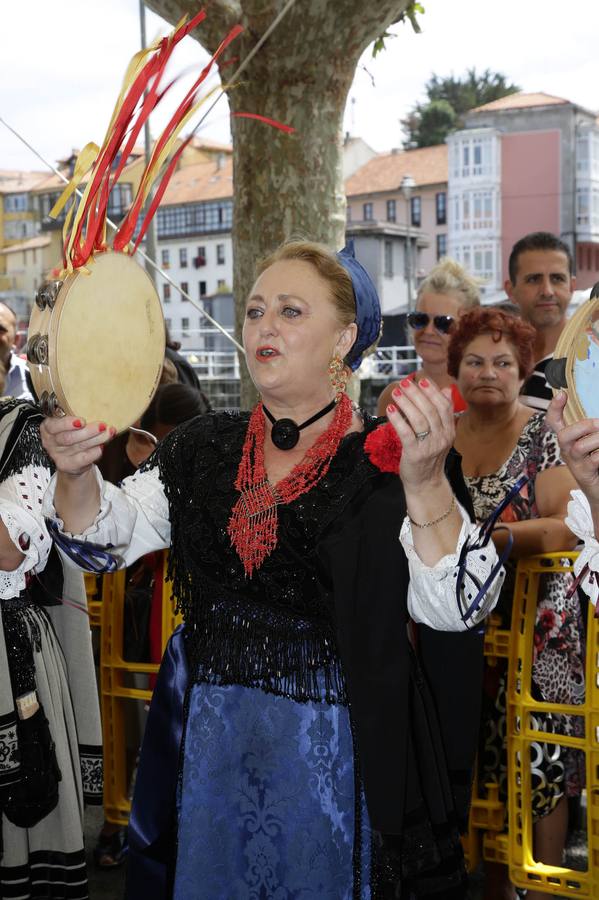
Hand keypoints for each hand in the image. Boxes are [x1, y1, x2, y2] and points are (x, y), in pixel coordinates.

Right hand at [41, 416, 114, 477]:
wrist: (73, 459)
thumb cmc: (72, 434)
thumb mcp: (68, 423)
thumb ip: (76, 414)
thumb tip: (98, 406)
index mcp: (48, 427)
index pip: (53, 425)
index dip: (67, 424)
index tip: (82, 421)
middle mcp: (50, 442)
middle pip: (68, 438)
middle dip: (88, 431)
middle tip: (102, 426)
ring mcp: (57, 455)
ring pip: (78, 446)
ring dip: (96, 439)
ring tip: (108, 433)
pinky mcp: (66, 465)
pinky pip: (83, 459)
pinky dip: (94, 452)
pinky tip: (102, 446)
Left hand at [386, 377, 454, 490]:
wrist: (425, 483)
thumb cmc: (430, 455)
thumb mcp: (440, 434)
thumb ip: (443, 412)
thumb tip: (446, 389)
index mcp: (449, 431)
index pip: (444, 406)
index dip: (432, 392)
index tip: (421, 380)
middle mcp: (442, 438)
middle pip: (430, 411)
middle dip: (417, 394)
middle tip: (405, 382)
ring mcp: (429, 446)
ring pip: (419, 420)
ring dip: (406, 404)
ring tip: (396, 393)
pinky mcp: (415, 454)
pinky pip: (406, 433)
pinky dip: (398, 420)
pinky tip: (390, 409)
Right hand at [546, 390, 598, 504]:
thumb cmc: (597, 462)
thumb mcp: (592, 443)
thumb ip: (592, 431)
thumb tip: (598, 421)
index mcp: (569, 439)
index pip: (553, 422)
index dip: (554, 408)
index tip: (561, 394)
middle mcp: (567, 450)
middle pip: (563, 435)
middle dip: (583, 426)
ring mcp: (574, 463)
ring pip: (579, 447)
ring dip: (598, 440)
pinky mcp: (584, 474)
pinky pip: (594, 460)